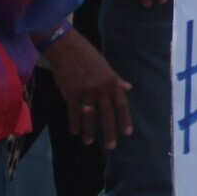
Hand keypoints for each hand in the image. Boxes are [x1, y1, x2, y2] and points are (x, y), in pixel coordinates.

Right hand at [43, 33, 131, 148]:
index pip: (121, 104)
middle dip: (110, 131)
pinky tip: (75, 131)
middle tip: (112, 146)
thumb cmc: (88, 56)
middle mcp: (101, 88)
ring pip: (90, 115)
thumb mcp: (106, 67)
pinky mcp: (71, 93)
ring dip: (90, 130)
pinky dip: (74, 122)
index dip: (125, 119)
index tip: (128, 133)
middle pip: (108, 113)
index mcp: (112, 82)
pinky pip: (73, 111)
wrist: (68, 49)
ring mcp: (86, 91)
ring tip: (89, 143)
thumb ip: (116, 79)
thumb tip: (128, 88)